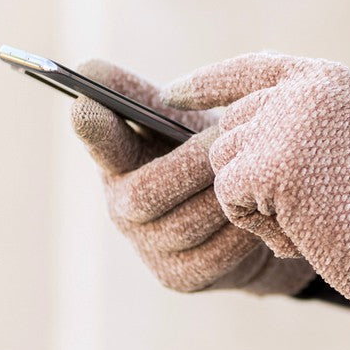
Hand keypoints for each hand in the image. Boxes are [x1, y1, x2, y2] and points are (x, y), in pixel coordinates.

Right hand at [71, 60, 314, 293]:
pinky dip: (242, 231)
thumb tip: (92, 71)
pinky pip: (214, 254)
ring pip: (184, 224)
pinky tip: (262, 212)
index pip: (99, 143)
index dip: (92, 128)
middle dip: (192, 165)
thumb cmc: (214, 161)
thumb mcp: (189, 124)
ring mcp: (149, 247)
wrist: (249, 218)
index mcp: (122, 160)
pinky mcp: (178, 277)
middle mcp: (123, 208)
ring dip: (223, 197)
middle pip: (143, 193)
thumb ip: (160, 101)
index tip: (86, 105)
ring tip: (257, 174)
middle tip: (232, 138)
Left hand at [161, 53, 349, 339]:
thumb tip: (233, 131)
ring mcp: (286, 123)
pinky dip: (256, 223)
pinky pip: (229, 195)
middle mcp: (303, 91)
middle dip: (250, 175)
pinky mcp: (270, 164)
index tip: (173, 96)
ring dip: (255, 201)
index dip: (207, 83)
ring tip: (307, 216)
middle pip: (230, 128)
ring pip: (223, 162)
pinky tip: (299, 229)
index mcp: (325, 81)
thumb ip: (295, 126)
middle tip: (304, 204)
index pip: (250, 69)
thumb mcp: (344, 145)